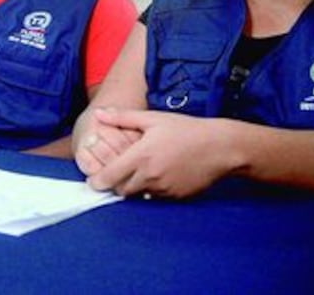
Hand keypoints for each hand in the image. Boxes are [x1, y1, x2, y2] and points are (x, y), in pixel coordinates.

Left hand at [84, 108, 235, 198]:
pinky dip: (150, 191)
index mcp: (141, 156)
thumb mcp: (152, 119)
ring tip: (136, 173)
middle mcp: (150, 176)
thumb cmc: (186, 129)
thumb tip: (98, 114)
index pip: (109, 177)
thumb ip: (122, 118)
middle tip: (113, 174)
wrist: (221, 147)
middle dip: (114, 184)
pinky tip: (155, 177)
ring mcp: (164, 189)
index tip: (93, 180)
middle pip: (120, 189)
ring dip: (132, 188)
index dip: (96, 181)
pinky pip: (155, 198)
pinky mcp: (176, 197)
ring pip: (138, 195)